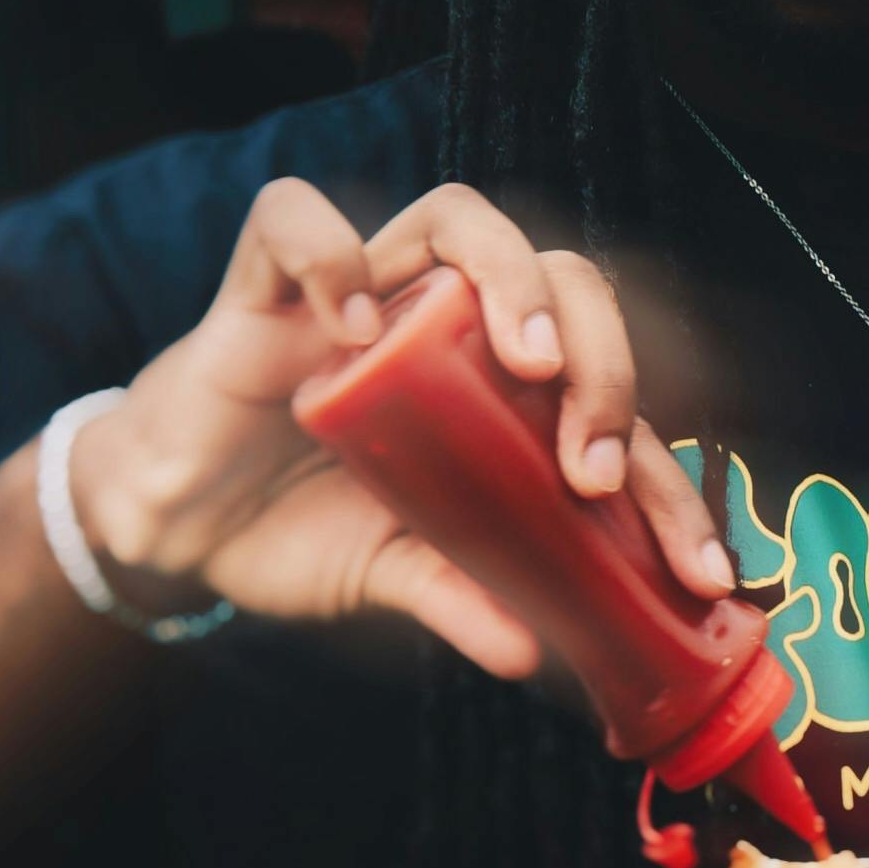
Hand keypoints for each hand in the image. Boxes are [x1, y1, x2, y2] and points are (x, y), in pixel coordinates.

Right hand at [63, 178, 732, 672]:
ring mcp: (362, 294)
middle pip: (557, 276)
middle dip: (604, 353)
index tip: (694, 565)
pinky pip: (295, 220)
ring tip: (525, 360)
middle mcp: (441, 322)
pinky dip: (332, 259)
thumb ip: (461, 596)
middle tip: (592, 454)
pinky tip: (354, 326)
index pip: (602, 397)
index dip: (661, 476)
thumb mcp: (391, 575)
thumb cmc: (294, 531)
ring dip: (509, 276)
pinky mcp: (264, 287)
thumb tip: (533, 652)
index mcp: (490, 388)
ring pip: (457, 215)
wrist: (175, 530)